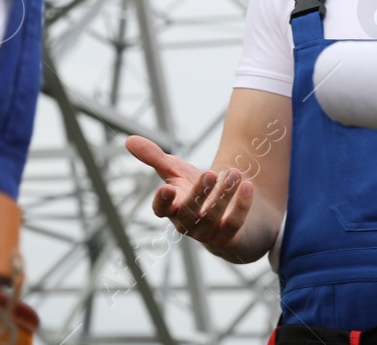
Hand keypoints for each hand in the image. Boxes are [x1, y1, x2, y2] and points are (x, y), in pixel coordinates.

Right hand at [124, 135, 254, 254]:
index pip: (161, 210)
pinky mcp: (229, 237)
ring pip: (212, 218)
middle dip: (199, 194)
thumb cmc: (195, 190)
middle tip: (210, 173)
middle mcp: (187, 224)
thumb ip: (154, 157)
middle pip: (188, 213)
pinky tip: (248, 186)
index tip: (166, 189)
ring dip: (224, 195)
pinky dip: (241, 206)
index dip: (161, 202)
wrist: (227, 213)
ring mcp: (207, 233)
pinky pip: (234, 224)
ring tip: (235, 172)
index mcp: (171, 208)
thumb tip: (128, 140)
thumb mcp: (176, 172)